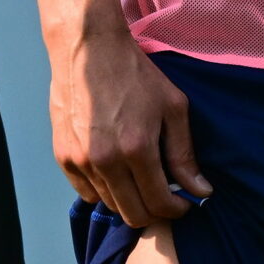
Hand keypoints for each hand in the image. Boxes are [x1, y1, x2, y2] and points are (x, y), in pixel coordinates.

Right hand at [52, 23, 212, 227]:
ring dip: (128, 199)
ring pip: (110, 205)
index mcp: (137, 149)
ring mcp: (80, 159)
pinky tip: (114, 169)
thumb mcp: (172, 108)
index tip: (183, 201)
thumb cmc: (135, 74)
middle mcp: (105, 160)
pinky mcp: (63, 155)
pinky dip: (103, 189)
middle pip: (133, 215)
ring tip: (138, 177)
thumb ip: (184, 155)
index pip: (159, 205)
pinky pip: (86, 192)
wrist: (89, 48)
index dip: (177, 210)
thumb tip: (201, 192)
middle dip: (154, 211)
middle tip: (163, 193)